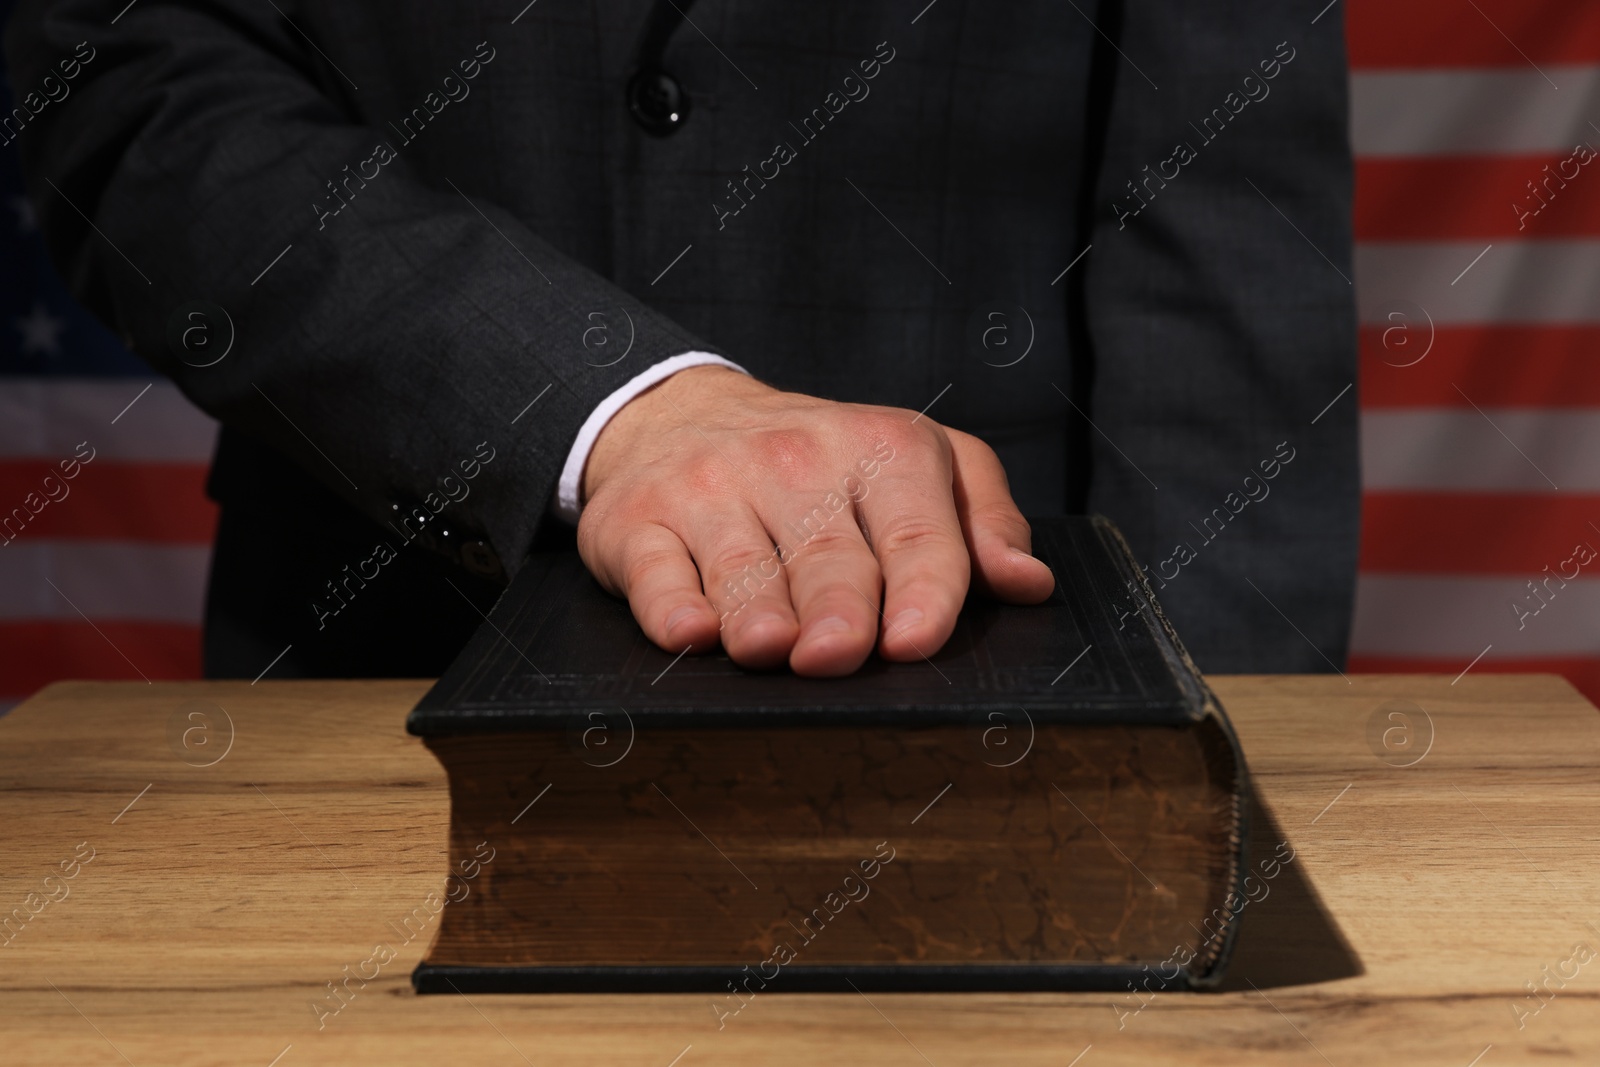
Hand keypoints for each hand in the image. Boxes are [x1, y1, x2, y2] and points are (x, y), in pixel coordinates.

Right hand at [576, 365, 1054, 675]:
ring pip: (741, 567)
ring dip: (754, 612)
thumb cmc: (824, 464)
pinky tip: (688, 633)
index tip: (915, 642)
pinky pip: (656, 570)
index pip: (916, 529)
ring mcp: (712, 488)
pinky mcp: (638, 519)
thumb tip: (1028, 584)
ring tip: (768, 650)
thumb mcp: (921, 462)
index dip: (920, 589)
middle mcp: (794, 460)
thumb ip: (982, 521)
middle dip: (836, 609)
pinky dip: (670, 605)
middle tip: (839, 657)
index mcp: (881, 448)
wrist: (682, 415)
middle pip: (827, 556)